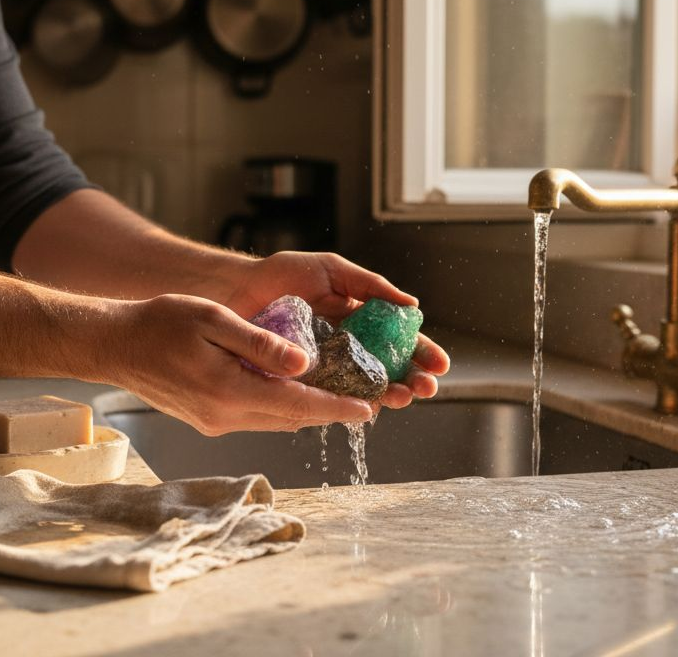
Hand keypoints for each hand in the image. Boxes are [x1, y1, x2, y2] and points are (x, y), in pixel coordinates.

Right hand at [97, 294, 376, 435]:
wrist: (114, 346)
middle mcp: (225, 416)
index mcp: (229, 391)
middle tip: (368, 401)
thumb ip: (260, 344)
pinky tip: (295, 390)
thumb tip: (305, 363)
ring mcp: (215, 422)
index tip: (368, 409)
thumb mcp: (213, 321)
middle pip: (292, 418)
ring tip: (341, 395)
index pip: (297, 405)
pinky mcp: (208, 420)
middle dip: (330, 411)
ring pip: (275, 419)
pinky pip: (256, 416)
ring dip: (307, 409)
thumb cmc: (159, 324)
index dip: (336, 408)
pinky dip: (281, 405)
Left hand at [220, 252, 450, 409]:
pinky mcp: (302, 384)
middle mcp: (348, 348)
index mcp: (360, 320)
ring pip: (365, 388)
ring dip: (389, 395)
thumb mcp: (331, 270)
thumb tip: (410, 305)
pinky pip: (329, 398)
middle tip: (425, 388)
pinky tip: (366, 407)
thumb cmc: (281, 276)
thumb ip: (369, 285)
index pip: (399, 340)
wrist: (236, 290)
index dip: (422, 352)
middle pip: (389, 369)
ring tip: (402, 397)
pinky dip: (349, 405)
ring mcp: (327, 368)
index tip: (440, 365)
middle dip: (412, 380)